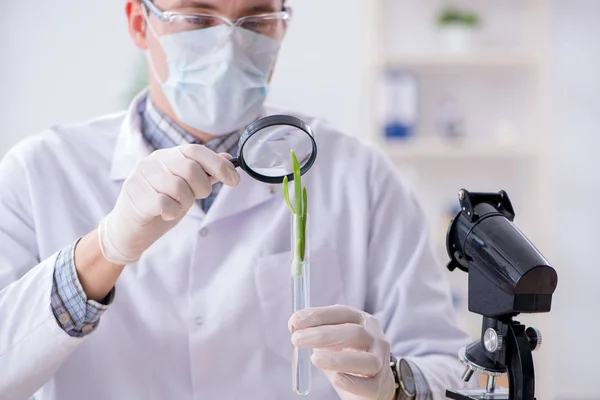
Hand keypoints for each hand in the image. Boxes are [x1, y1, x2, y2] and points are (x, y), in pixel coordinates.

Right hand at [98, 144, 239, 264]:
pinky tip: (163, 214)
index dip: (218, 165)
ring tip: (174, 207)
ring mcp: (140, 177)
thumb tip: (228, 158)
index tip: (234, 180)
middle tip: (192, 199)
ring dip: (184, 203)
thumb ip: (205, 173)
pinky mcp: (134, 196)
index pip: (196, 150)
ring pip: (178, 187)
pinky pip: (165, 203)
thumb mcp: (186, 189)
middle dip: (200, 189)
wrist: (128, 230)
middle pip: (190, 169)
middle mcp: (152, 161)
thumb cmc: (160, 206)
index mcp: (167, 155)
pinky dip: (171, 212)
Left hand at [289, 305, 395, 399]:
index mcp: (363, 321)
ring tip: (314, 359)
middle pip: (354, 333)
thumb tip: (294, 326)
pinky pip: (369, 385)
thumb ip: (317, 333)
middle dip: (323, 335)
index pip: (343, 313)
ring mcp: (381, 362)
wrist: (374, 385)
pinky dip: (352, 382)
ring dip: (338, 359)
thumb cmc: (348, 358)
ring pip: (366, 360)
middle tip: (297, 339)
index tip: (294, 321)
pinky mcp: (380, 386)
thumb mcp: (333, 341)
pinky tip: (337, 379)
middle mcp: (376, 338)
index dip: (319, 315)